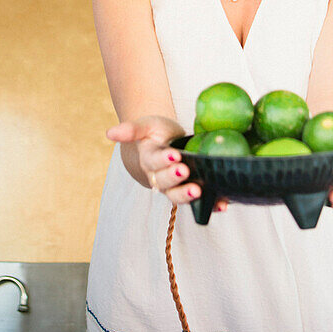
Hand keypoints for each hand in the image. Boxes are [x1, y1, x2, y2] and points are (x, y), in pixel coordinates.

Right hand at [106, 115, 227, 211]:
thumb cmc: (154, 133)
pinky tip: (223, 204)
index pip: (154, 163)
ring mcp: (175, 187)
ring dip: (188, 196)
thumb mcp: (144, 126)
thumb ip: (130, 129)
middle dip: (176, 179)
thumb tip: (109, 133)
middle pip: (166, 183)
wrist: (162, 144)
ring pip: (179, 196)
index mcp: (149, 160)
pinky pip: (199, 201)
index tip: (174, 155)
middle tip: (186, 171)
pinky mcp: (189, 189)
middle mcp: (160, 178)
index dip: (163, 161)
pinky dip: (211, 204)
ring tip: (200, 191)